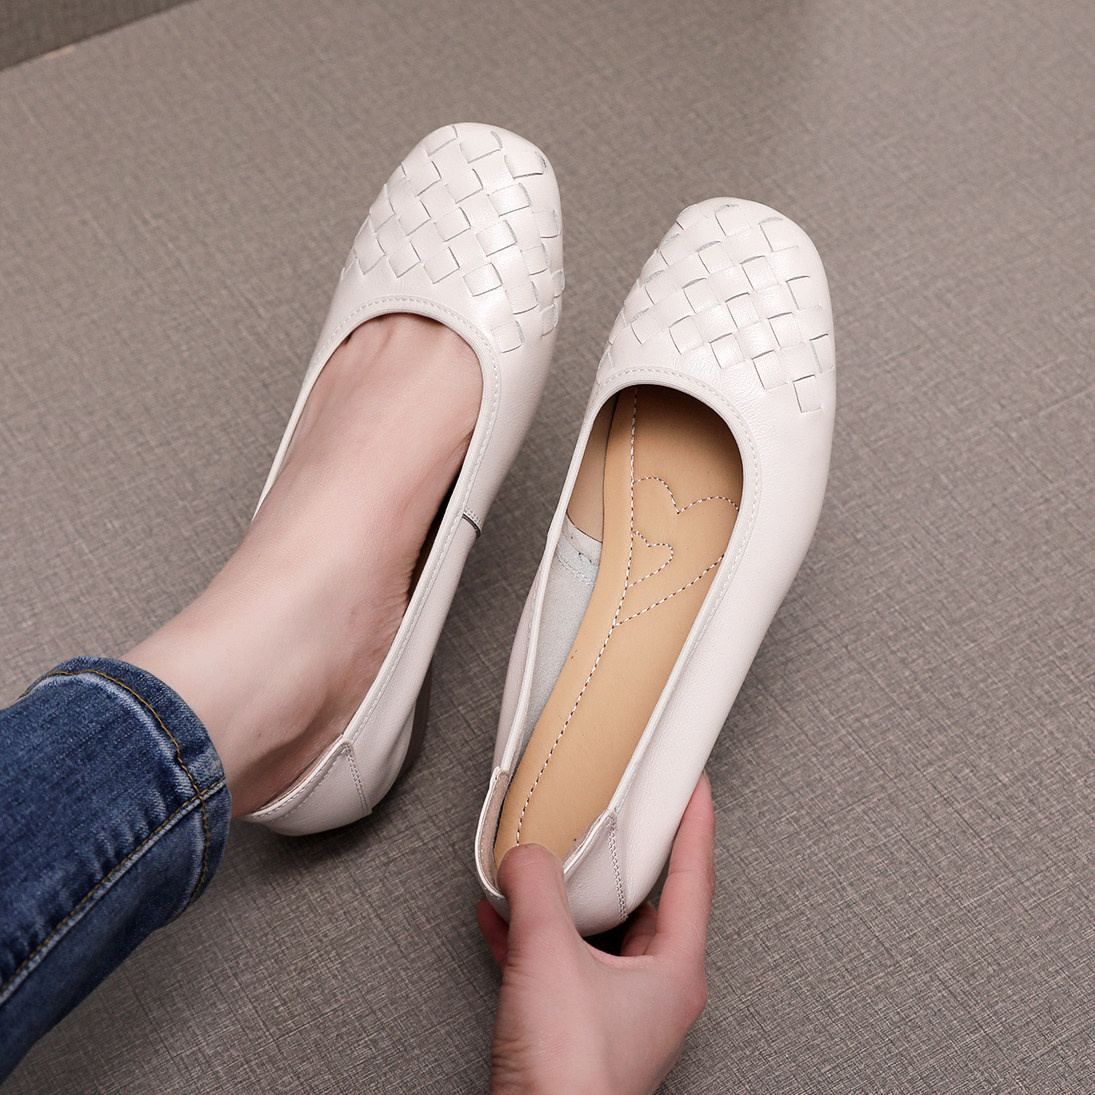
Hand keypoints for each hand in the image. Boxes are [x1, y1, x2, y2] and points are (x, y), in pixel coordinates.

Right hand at [477, 773, 715, 1094]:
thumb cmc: (571, 1078)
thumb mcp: (550, 956)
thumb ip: (536, 890)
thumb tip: (525, 858)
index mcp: (673, 971)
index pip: (694, 877)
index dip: (695, 825)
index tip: (697, 790)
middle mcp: (653, 992)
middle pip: (642, 905)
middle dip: (614, 865)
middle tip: (602, 826)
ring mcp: (616, 1014)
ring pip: (596, 936)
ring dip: (565, 903)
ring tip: (538, 872)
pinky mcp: (577, 1031)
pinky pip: (560, 964)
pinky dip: (534, 937)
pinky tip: (504, 921)